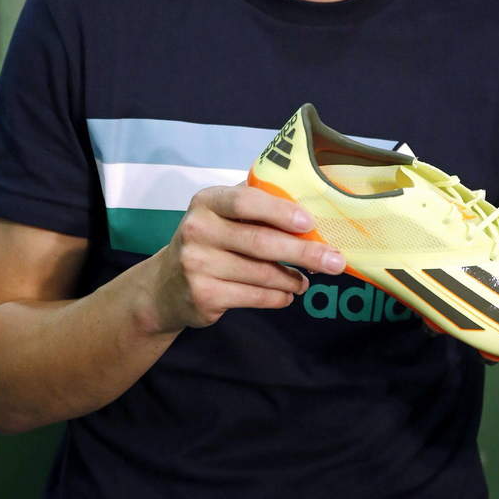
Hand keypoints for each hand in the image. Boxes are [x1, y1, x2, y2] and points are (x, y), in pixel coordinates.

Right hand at [147, 184, 344, 332]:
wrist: (164, 286)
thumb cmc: (208, 240)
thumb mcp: (222, 214)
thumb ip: (255, 204)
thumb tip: (310, 204)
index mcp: (207, 202)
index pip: (246, 201)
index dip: (281, 212)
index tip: (310, 223)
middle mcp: (197, 230)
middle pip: (260, 242)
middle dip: (304, 252)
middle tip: (334, 261)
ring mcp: (197, 265)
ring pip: (261, 274)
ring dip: (293, 278)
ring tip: (307, 279)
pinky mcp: (203, 296)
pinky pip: (253, 297)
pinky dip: (278, 297)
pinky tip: (287, 294)